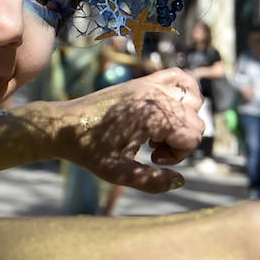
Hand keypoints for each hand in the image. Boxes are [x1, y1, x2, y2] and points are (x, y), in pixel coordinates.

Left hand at [53, 68, 203, 192]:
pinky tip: (168, 109)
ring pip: (192, 101)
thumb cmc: (90, 150)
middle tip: (152, 150)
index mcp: (153, 116)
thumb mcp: (120, 173)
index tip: (153, 159)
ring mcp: (150, 85)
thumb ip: (153, 182)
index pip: (193, 136)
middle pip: (195, 120)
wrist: (64, 126)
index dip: (179, 155)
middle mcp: (155, 96)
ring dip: (181, 120)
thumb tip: (180, 181)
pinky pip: (178, 77)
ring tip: (156, 133)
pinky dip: (184, 91)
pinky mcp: (143, 81)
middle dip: (180, 141)